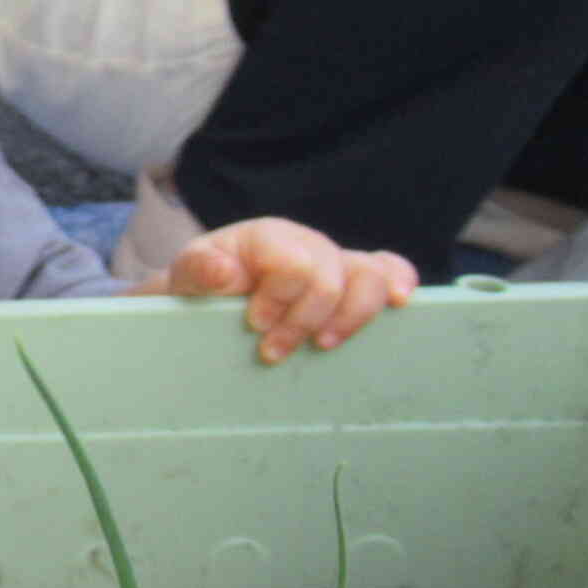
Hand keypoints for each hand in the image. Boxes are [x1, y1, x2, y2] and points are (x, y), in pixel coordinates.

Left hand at [131, 218, 416, 365]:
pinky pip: (388, 270)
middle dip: (304, 321)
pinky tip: (400, 304)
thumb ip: (199, 271)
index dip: (279, 299)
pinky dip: (398, 283)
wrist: (208, 294)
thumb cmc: (202, 284)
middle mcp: (307, 244)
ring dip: (350, 318)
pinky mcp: (351, 279)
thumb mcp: (187, 277)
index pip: (294, 265)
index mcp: (267, 236)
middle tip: (272, 351)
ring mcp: (333, 260)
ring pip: (369, 276)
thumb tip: (222, 270)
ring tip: (322, 345)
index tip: (254, 325)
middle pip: (330, 278)